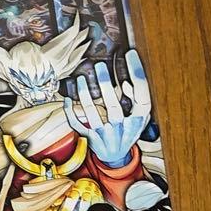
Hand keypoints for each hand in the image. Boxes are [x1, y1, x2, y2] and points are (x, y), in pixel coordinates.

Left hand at [63, 50, 150, 168]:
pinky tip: (68, 99)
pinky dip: (71, 112)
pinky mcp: (90, 138)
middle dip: (106, 84)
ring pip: (92, 114)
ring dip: (85, 94)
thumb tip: (128, 83)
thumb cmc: (127, 130)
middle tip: (99, 65)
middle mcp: (123, 128)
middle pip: (114, 105)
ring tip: (80, 78)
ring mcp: (105, 134)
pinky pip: (78, 124)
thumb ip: (137, 100)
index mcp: (139, 120)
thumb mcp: (139, 117)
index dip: (137, 74)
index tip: (130, 54)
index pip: (142, 95)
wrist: (115, 156)